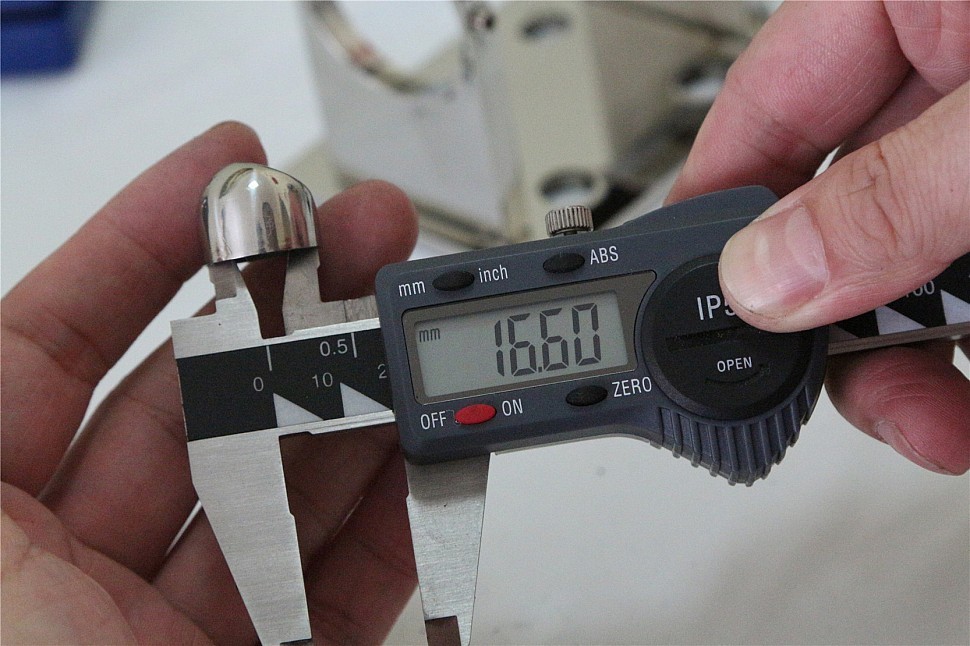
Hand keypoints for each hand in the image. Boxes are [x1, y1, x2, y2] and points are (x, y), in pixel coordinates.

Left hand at [1, 123, 418, 643]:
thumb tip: (0, 318)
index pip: (51, 352)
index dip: (132, 249)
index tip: (221, 173)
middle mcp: (81, 573)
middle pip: (198, 406)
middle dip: (285, 307)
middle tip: (361, 237)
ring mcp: (185, 626)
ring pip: (288, 489)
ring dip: (359, 401)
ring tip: (415, 331)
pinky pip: (351, 585)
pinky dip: (399, 516)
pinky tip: (427, 450)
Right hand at [668, 2, 968, 473]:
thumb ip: (894, 198)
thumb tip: (766, 281)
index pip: (754, 114)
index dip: (708, 223)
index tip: (681, 316)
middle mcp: (941, 66)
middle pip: (824, 216)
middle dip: (823, 323)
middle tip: (818, 394)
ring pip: (901, 268)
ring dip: (908, 362)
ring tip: (936, 421)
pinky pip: (964, 282)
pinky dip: (963, 348)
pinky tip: (966, 394)